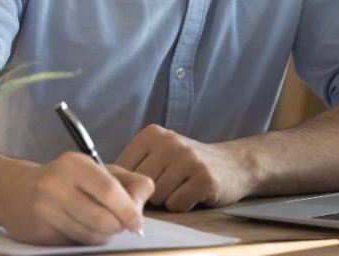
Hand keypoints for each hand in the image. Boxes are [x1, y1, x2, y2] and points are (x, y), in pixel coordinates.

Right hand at [0, 152, 153, 244]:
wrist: (14, 190)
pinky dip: (84, 241)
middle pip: (102, 219)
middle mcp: (55, 185)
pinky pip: (74, 244)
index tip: (138, 223)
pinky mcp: (37, 233)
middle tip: (120, 225)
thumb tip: (144, 200)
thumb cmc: (65, 178)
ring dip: (103, 236)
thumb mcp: (95, 169)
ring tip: (101, 226)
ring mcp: (43, 210)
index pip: (109, 191)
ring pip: (90, 236)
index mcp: (74, 164)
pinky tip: (80, 229)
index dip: (128, 210)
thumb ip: (126, 181)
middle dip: (118, 227)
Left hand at [115, 124, 254, 211]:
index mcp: (152, 134)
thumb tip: (104, 185)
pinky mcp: (204, 178)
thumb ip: (134, 164)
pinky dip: (184, 205)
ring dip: (168, 199)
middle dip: (151, 193)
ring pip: (157, 197)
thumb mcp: (159, 152)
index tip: (149, 181)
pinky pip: (177, 204)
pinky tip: (194, 193)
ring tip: (183, 187)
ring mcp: (188, 158)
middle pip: (139, 186)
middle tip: (171, 184)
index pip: (122, 170)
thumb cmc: (188, 163)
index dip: (132, 184)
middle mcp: (169, 142)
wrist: (234, 164)